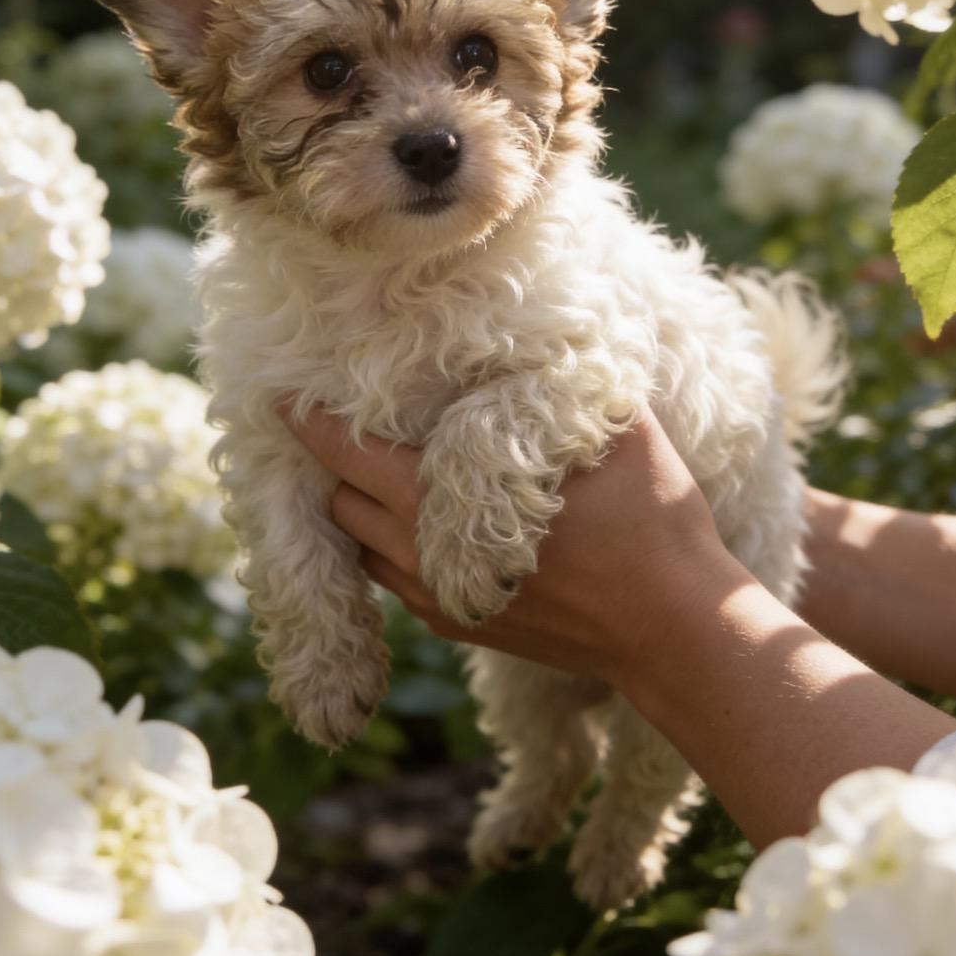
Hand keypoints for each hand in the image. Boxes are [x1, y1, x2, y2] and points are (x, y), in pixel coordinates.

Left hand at [276, 402, 728, 690]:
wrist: (672, 628)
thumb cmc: (645, 516)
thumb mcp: (602, 424)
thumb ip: (546, 382)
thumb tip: (526, 328)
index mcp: (435, 498)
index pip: (340, 451)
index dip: (306, 418)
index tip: (283, 388)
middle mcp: (418, 555)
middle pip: (339, 500)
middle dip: (330, 462)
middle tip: (328, 420)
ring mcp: (436, 600)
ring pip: (361, 545)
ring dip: (360, 507)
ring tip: (372, 468)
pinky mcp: (458, 627)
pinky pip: (394, 582)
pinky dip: (390, 546)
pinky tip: (419, 518)